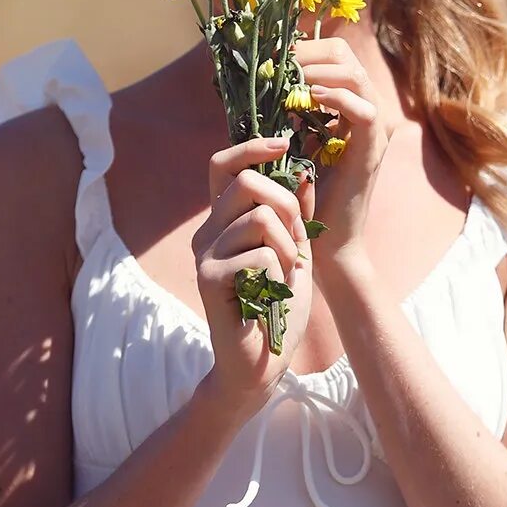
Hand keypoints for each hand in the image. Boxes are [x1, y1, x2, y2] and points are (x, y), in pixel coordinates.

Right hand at [192, 133, 315, 405]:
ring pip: (260, 217)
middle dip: (288, 205)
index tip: (285, 144)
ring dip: (288, 246)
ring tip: (287, 273)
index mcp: (224, 221)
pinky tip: (273, 294)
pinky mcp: (208, 278)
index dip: (252, 147)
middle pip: (247, 183)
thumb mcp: (294, 250)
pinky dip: (280, 272)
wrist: (261, 363)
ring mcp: (204, 254)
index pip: (224, 165)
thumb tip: (302, 169)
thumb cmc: (277, 307)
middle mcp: (207, 231)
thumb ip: (295, 214)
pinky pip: (260, 254)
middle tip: (298, 240)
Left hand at [291, 37, 392, 271]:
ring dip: (318, 72)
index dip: (302, 48)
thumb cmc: (300, 195)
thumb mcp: (288, 142)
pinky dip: (337, 98)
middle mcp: (365, 110)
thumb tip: (254, 78)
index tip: (270, 57)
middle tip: (277, 66)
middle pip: (345, 55)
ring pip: (356, 75)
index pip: (333, 53)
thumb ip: (280, 112)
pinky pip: (364, 110)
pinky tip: (309, 99)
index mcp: (346, 104)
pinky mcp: (371, 150)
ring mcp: (372, 130)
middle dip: (307, 53)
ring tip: (291, 82)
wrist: (324, 240)